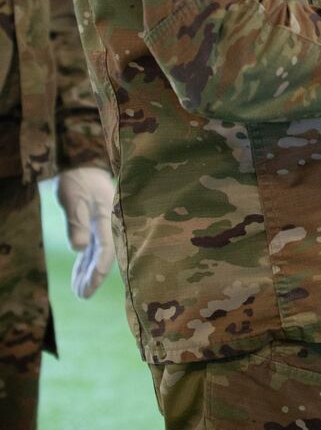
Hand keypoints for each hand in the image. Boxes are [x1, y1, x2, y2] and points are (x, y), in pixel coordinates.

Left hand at [56, 166, 115, 298]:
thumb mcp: (73, 198)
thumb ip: (77, 222)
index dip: (100, 267)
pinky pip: (91, 248)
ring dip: (88, 273)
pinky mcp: (94, 225)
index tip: (93, 283)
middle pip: (102, 255)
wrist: (82, 163)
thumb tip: (79, 248)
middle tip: (84, 295)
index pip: (106, 247)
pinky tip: (78, 276)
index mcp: (108, 217)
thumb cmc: (78, 179)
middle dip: (93, 276)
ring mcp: (102, 225)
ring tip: (80, 293)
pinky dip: (84, 263)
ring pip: (96, 254)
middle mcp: (108, 224)